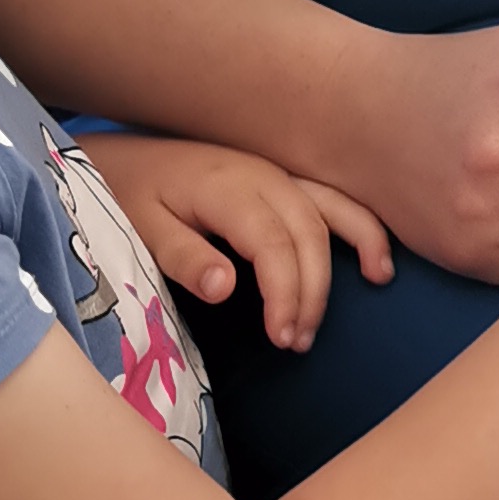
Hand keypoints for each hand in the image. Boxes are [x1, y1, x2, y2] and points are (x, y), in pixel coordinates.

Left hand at [77, 137, 391, 352]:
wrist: (122, 157)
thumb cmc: (128, 196)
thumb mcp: (141, 229)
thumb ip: (184, 258)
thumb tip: (227, 289)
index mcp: (226, 188)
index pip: (274, 245)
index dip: (286, 295)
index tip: (282, 338)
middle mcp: (261, 174)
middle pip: (309, 233)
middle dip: (313, 291)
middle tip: (298, 342)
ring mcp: (276, 171)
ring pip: (332, 208)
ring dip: (359, 244)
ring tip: (377, 282)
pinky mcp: (281, 177)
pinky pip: (333, 195)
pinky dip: (361, 219)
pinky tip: (376, 249)